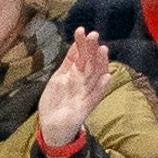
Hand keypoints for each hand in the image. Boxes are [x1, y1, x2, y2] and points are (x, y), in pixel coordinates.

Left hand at [36, 27, 111, 152]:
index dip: (82, 44)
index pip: (81, 56)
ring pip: (95, 77)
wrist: (51, 126)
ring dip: (100, 64)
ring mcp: (85, 94)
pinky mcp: (85, 108)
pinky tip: (106, 77)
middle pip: (90, 64)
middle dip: (92, 49)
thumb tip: (76, 44)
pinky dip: (101, 88)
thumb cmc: (56, 101)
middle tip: (93, 35)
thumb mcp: (59, 77)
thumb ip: (68, 62)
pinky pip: (94, 97)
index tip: (81, 30)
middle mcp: (83, 83)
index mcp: (76, 75)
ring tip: (103, 50)